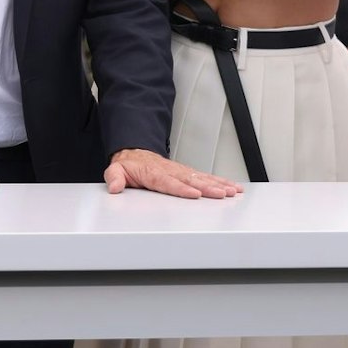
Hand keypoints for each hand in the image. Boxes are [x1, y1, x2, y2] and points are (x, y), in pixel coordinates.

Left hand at [103, 148, 240, 198]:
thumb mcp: (116, 170)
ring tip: (233, 191)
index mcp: (153, 173)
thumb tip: (114, 186)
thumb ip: (114, 178)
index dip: (182, 189)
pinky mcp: (187, 173)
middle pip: (191, 180)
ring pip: (202, 178)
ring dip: (218, 184)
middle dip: (208, 188)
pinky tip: (231, 187)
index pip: (169, 182)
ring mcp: (180, 171)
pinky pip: (204, 176)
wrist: (135, 153)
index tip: (195, 194)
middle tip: (222, 194)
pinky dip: (219, 181)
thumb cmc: (128, 165)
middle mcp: (170, 171)